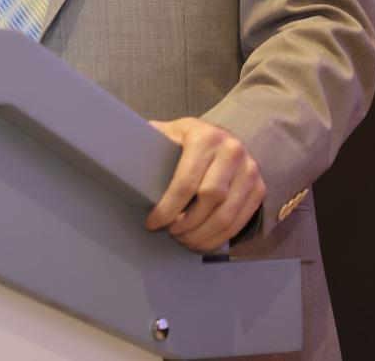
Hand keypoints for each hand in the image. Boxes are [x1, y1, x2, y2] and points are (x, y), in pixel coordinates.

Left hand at [144, 117, 265, 252]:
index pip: (187, 181)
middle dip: (185, 223)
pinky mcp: (259, 189)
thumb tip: (114, 153)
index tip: (152, 222)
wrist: (223, 138)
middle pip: (210, 199)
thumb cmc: (185, 141)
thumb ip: (148, 142)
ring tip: (182, 239)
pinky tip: (199, 241)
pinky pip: (238, 222)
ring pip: (226, 216)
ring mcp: (250, 170)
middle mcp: (233, 150)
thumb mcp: (168, 133)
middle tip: (169, 232)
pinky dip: (217, 238)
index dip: (168, 208)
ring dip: (201, 235)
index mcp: (206, 136)